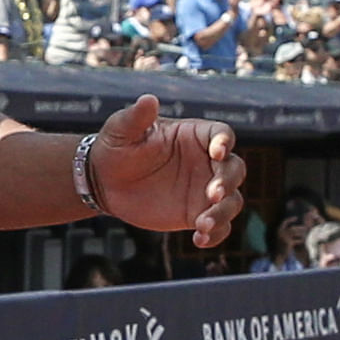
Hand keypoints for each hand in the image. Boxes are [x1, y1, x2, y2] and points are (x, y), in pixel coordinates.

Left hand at [84, 94, 244, 247]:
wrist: (105, 181)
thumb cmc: (116, 148)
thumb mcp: (121, 130)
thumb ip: (136, 117)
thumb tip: (148, 99)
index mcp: (195, 136)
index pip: (222, 135)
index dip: (224, 142)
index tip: (217, 151)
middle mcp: (207, 162)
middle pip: (235, 170)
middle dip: (228, 182)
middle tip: (212, 194)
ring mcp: (204, 190)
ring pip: (232, 201)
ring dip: (223, 213)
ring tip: (202, 225)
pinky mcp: (195, 213)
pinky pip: (218, 226)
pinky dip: (216, 234)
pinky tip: (200, 239)